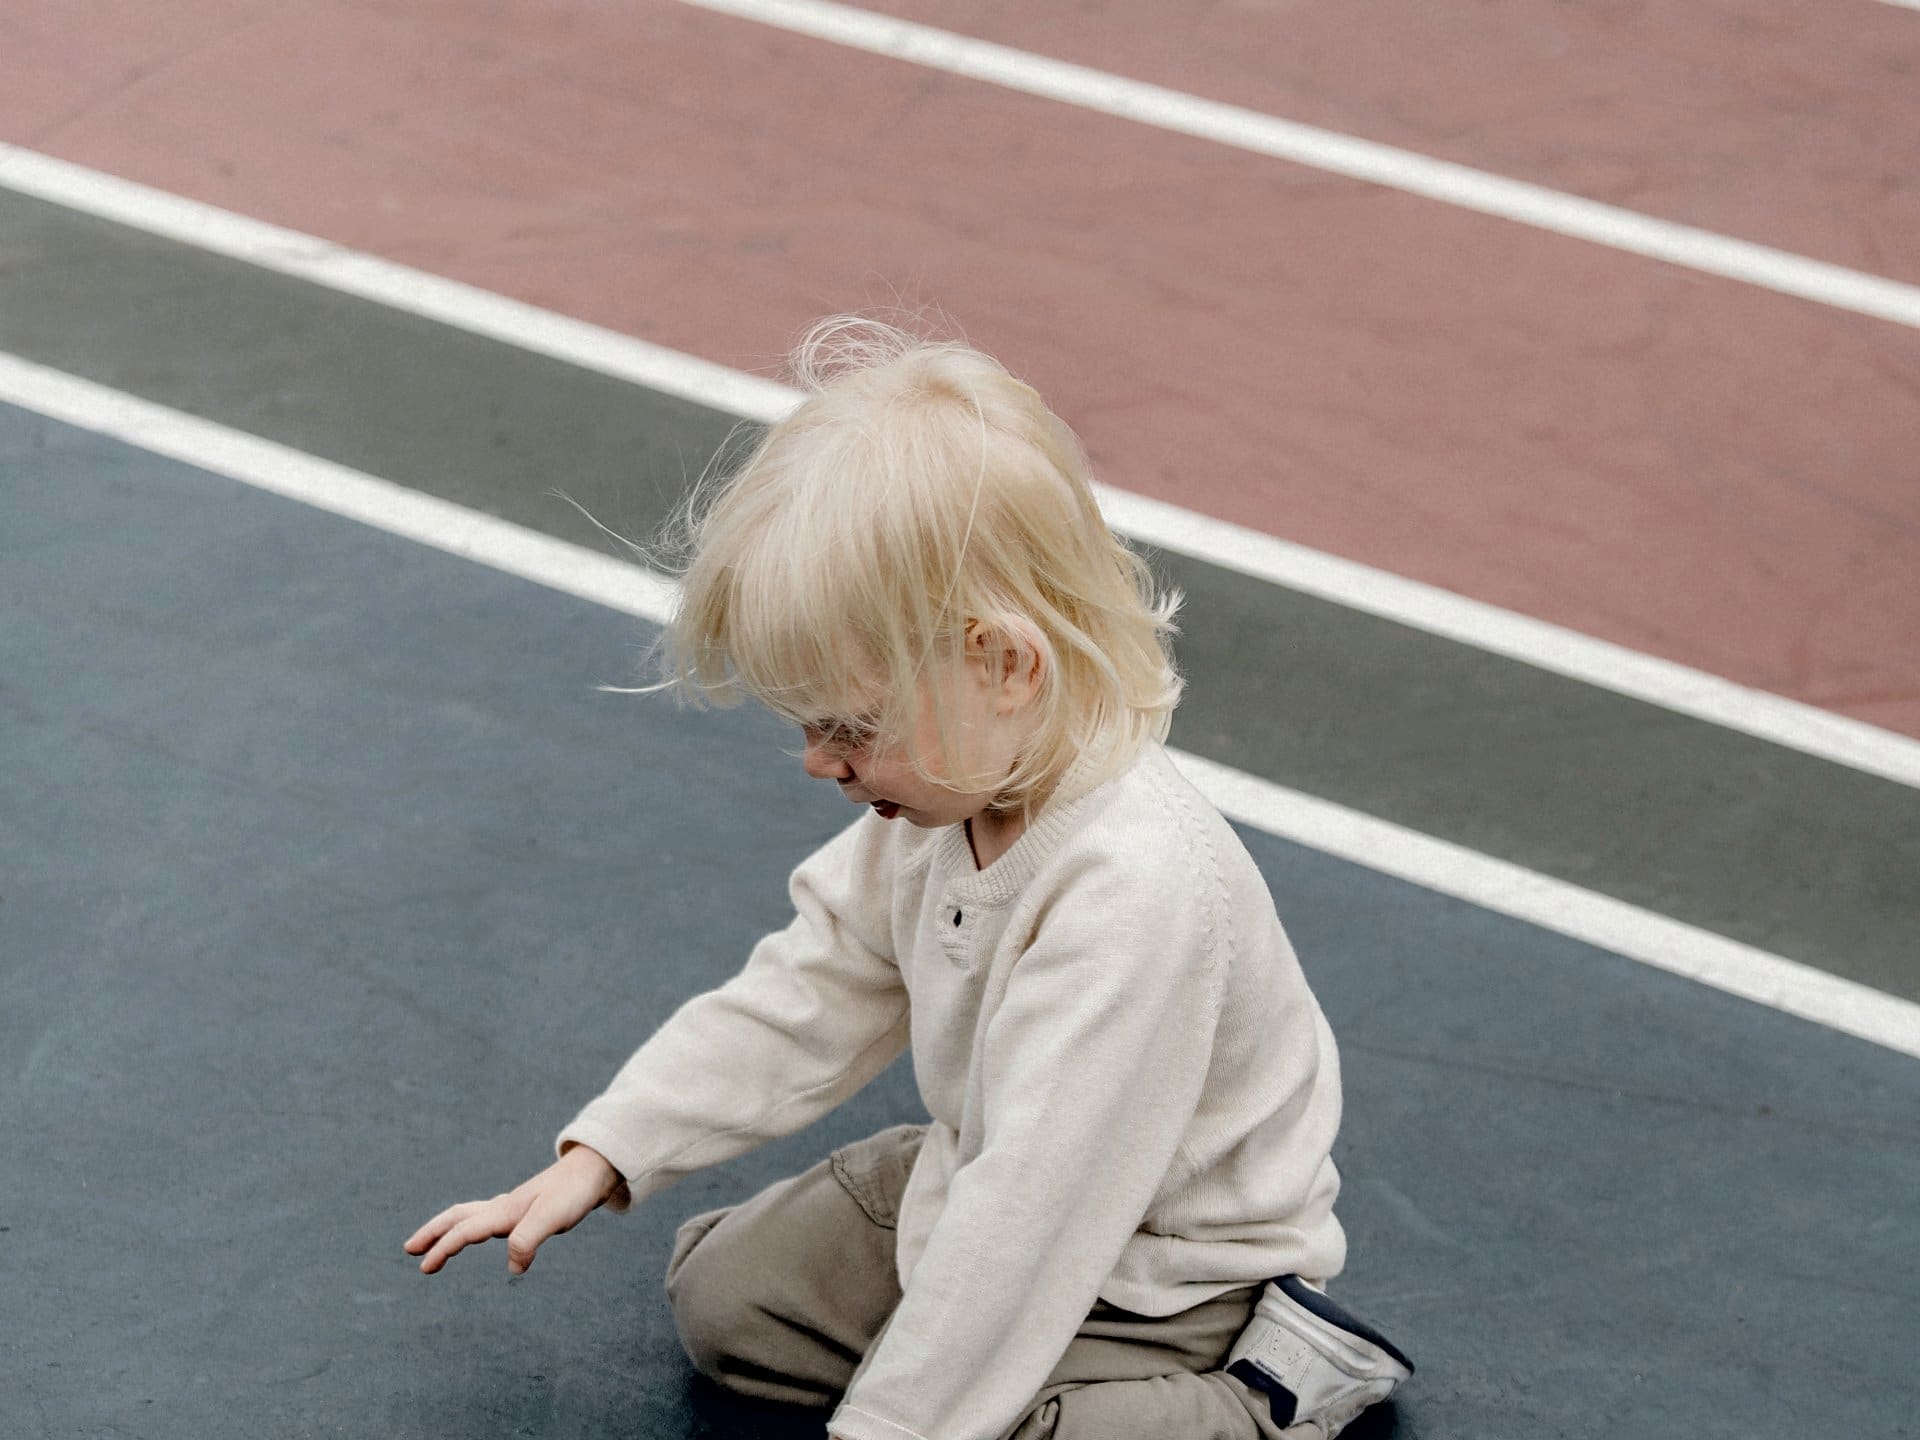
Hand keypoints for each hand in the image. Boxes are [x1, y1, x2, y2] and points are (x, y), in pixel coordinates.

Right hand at [405, 1144, 621, 1275]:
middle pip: (458, 1217)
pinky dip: (475, 1226)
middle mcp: (504, 1207)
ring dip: (449, 1229)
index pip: (465, 1231)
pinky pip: (489, 1218)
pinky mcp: (527, 1209)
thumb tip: (513, 1269)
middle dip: (433, 1233)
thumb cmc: (574, 1193)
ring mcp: (514, 1206)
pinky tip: (484, 1231)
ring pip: (471, 1215)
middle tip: (410, 1249)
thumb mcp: (552, 1218)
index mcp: (504, 1211)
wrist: (595, 1169)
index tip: (424, 1268)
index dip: (443, 1248)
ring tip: (435, 1243)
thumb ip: (528, 1240)